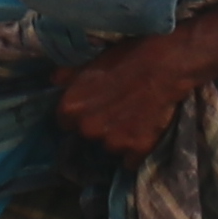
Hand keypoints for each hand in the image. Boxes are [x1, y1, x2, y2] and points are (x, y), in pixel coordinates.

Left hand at [58, 28, 209, 160]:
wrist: (163, 65)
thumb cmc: (125, 58)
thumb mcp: (91, 61)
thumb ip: (68, 75)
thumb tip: (54, 81)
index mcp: (70, 108)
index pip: (65, 122)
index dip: (79, 114)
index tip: (91, 107)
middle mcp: (87, 129)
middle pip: (88, 135)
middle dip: (98, 126)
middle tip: (115, 111)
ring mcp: (112, 142)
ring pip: (110, 147)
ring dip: (118, 138)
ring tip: (132, 119)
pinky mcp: (136, 150)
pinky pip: (130, 161)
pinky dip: (135, 151)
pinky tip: (143, 133)